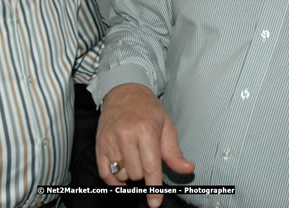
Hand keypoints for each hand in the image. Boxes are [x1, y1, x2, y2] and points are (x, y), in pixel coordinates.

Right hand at [96, 83, 194, 206]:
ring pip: (121, 174)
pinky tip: (121, 170)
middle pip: (136, 173)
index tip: (154, 201)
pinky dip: (113, 178)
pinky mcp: (99, 144)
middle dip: (144, 172)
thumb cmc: (147, 109)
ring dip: (129, 173)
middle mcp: (126, 135)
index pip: (151, 167)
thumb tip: (188, 169)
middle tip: (145, 156)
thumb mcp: (166, 127)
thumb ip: (175, 153)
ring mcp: (110, 140)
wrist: (124, 91)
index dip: (154, 188)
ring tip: (133, 158)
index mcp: (146, 131)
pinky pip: (104, 172)